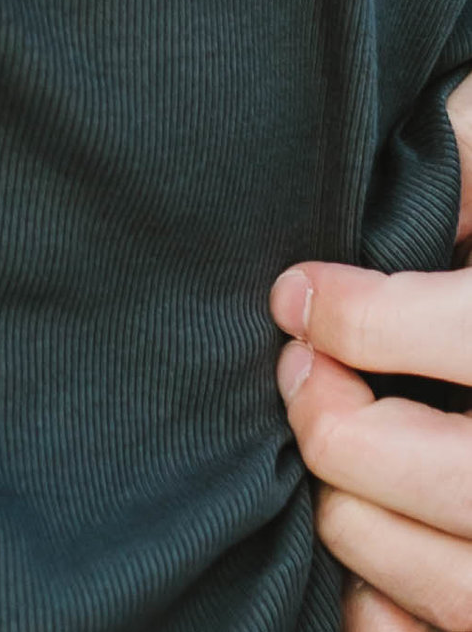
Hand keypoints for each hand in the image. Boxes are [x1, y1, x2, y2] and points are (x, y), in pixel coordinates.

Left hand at [276, 82, 471, 629]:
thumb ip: (462, 165)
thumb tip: (397, 183)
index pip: (459, 336)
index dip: (354, 316)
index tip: (297, 294)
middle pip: (449, 478)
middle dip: (343, 429)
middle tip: (303, 374)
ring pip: (452, 580)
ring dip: (358, 518)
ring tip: (332, 449)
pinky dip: (390, 605)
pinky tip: (372, 544)